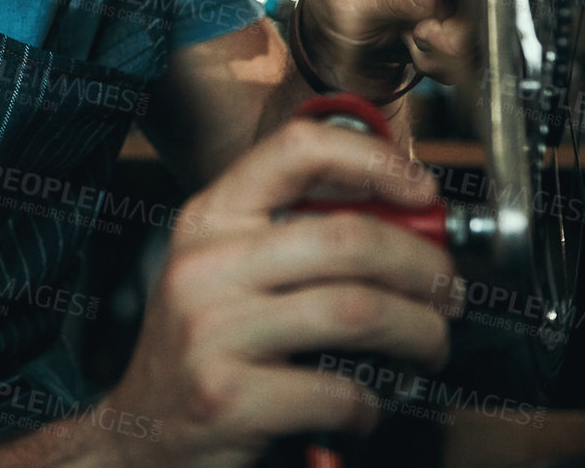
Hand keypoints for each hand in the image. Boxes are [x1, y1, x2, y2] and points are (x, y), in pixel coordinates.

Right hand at [97, 120, 455, 467]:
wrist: (138, 434)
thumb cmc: (200, 347)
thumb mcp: (224, 271)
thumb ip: (293, 236)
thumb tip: (403, 220)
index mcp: (209, 218)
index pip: (296, 151)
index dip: (374, 162)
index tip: (422, 191)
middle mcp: (205, 265)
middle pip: (348, 238)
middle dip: (422, 265)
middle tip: (446, 289)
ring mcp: (212, 330)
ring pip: (355, 310)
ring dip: (417, 331)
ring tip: (429, 344)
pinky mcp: (226, 397)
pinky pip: (335, 389)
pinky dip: (371, 402)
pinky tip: (366, 404)